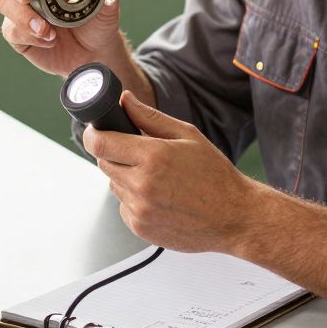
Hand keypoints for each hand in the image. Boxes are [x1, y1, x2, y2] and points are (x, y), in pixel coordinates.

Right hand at [0, 0, 124, 76]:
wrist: (93, 53)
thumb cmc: (97, 21)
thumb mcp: (108, 4)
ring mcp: (20, 7)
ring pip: (4, 1)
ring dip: (22, 15)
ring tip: (45, 30)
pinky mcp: (16, 31)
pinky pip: (11, 29)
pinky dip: (28, 35)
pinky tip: (48, 40)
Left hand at [84, 91, 258, 253]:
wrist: (233, 217)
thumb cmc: (215, 176)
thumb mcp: (187, 135)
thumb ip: (150, 117)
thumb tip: (125, 100)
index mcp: (153, 157)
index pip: (101, 144)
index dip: (94, 134)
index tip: (96, 131)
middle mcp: (142, 185)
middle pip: (104, 163)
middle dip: (115, 154)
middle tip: (139, 154)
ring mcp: (140, 210)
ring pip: (113, 184)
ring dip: (125, 177)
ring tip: (156, 178)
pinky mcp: (140, 228)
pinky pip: (123, 206)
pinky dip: (134, 199)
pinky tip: (159, 197)